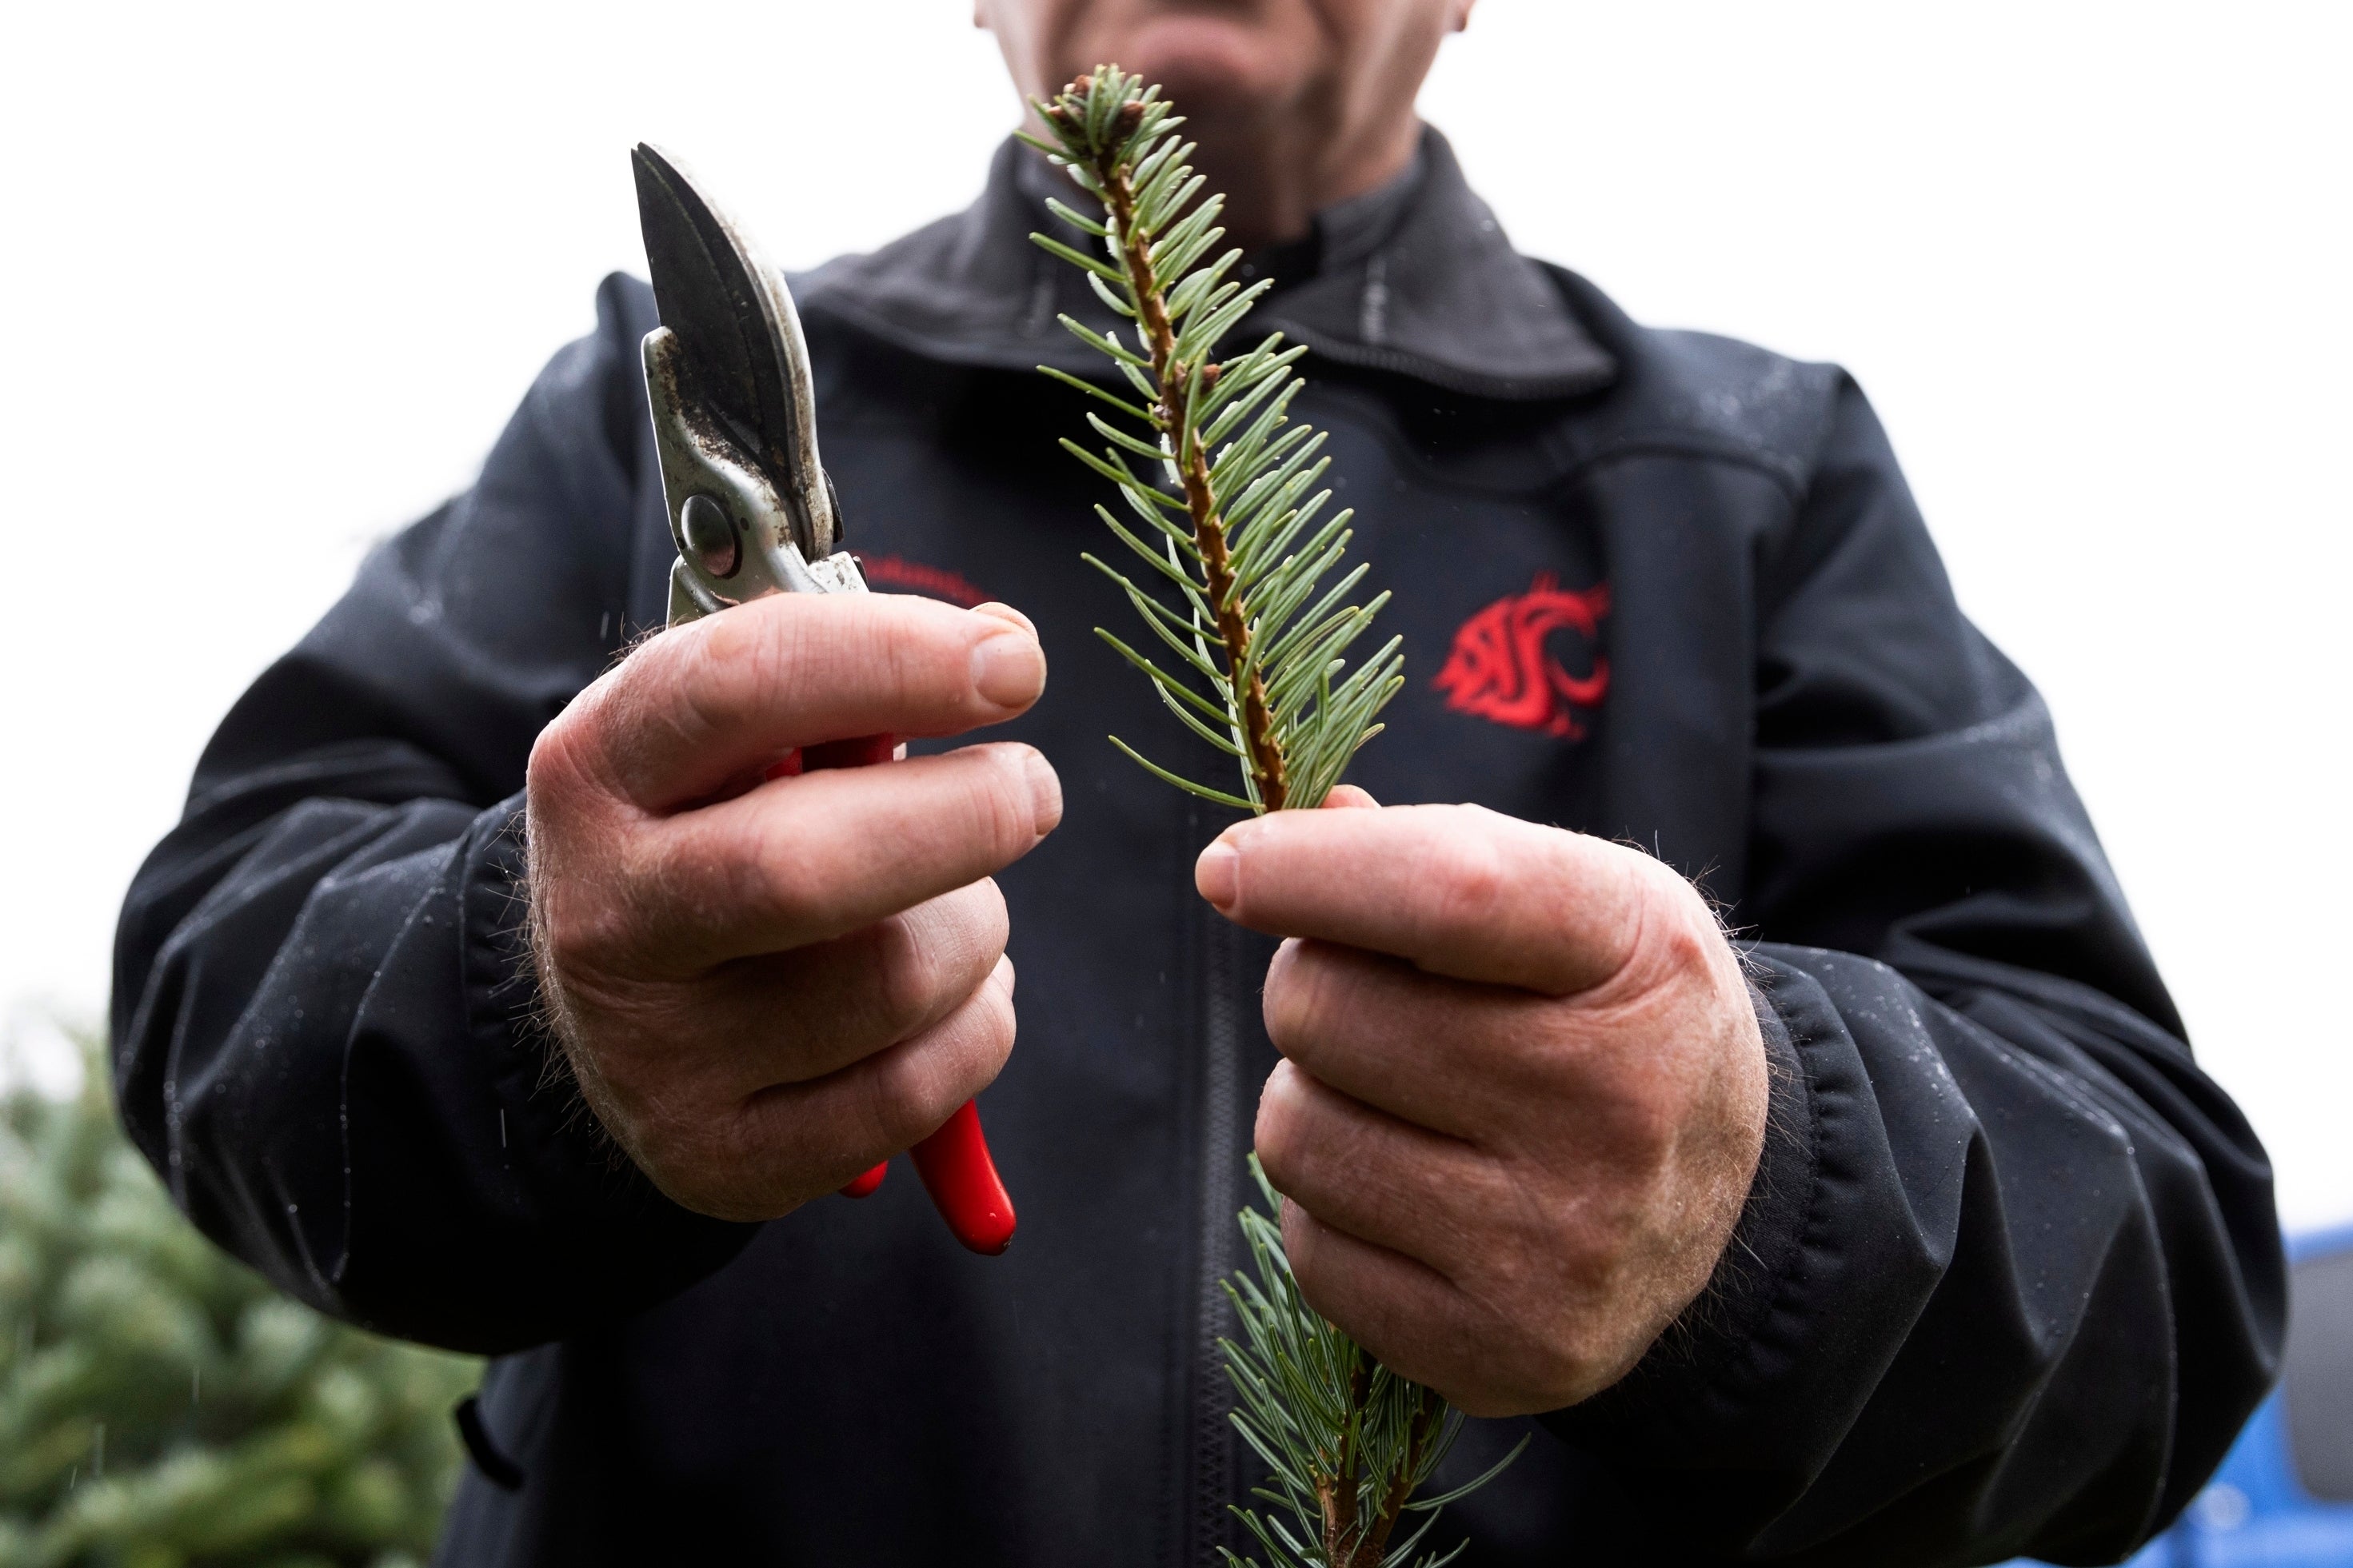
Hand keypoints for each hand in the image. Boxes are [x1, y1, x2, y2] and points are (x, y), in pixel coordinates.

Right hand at [525, 593, 1059, 1221]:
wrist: (607, 1018)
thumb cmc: (712, 835)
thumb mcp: (732, 740)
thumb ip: (846, 686)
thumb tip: (1000, 650)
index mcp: (598, 771)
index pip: (740, 687)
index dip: (895, 661)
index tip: (1012, 662)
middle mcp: (609, 915)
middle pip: (807, 868)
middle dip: (964, 817)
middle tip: (1030, 790)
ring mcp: (661, 1055)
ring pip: (896, 979)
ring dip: (976, 926)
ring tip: (953, 907)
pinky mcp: (725, 1157)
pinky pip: (920, 1089)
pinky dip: (977, 1026)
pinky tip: (945, 997)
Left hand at [1196, 790, 1766, 1416]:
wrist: (1736, 1206)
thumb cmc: (1614, 1015)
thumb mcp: (1574, 900)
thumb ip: (1426, 856)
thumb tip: (1263, 853)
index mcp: (1637, 955)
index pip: (1446, 890)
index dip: (1308, 870)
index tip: (1229, 868)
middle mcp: (1617, 1105)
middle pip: (1324, 1010)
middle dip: (1314, 990)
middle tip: (1375, 1008)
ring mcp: (1563, 1244)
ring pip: (1294, 1136)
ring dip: (1314, 1103)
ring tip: (1401, 1105)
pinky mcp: (1509, 1352)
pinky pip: (1311, 1253)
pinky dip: (1332, 1214)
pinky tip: (1416, 1198)